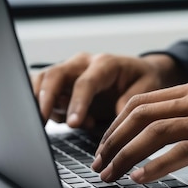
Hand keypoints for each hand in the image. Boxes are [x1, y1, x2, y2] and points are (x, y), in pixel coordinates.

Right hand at [31, 52, 185, 127]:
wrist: (138, 72)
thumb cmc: (142, 79)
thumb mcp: (146, 88)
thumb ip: (129, 103)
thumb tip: (115, 122)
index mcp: (105, 64)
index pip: (84, 82)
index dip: (77, 103)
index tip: (73, 123)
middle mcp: (82, 63)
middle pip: (54, 76)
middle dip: (45, 100)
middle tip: (41, 123)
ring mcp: (69, 71)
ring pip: (42, 82)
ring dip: (43, 104)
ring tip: (63, 123)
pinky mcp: (62, 82)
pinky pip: (42, 92)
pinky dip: (47, 108)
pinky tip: (66, 121)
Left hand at [91, 81, 187, 182]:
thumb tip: (170, 135)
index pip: (141, 102)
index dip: (115, 124)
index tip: (104, 144)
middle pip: (138, 115)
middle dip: (111, 140)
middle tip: (98, 163)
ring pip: (152, 133)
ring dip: (124, 155)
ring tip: (110, 174)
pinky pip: (178, 153)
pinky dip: (153, 167)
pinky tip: (141, 178)